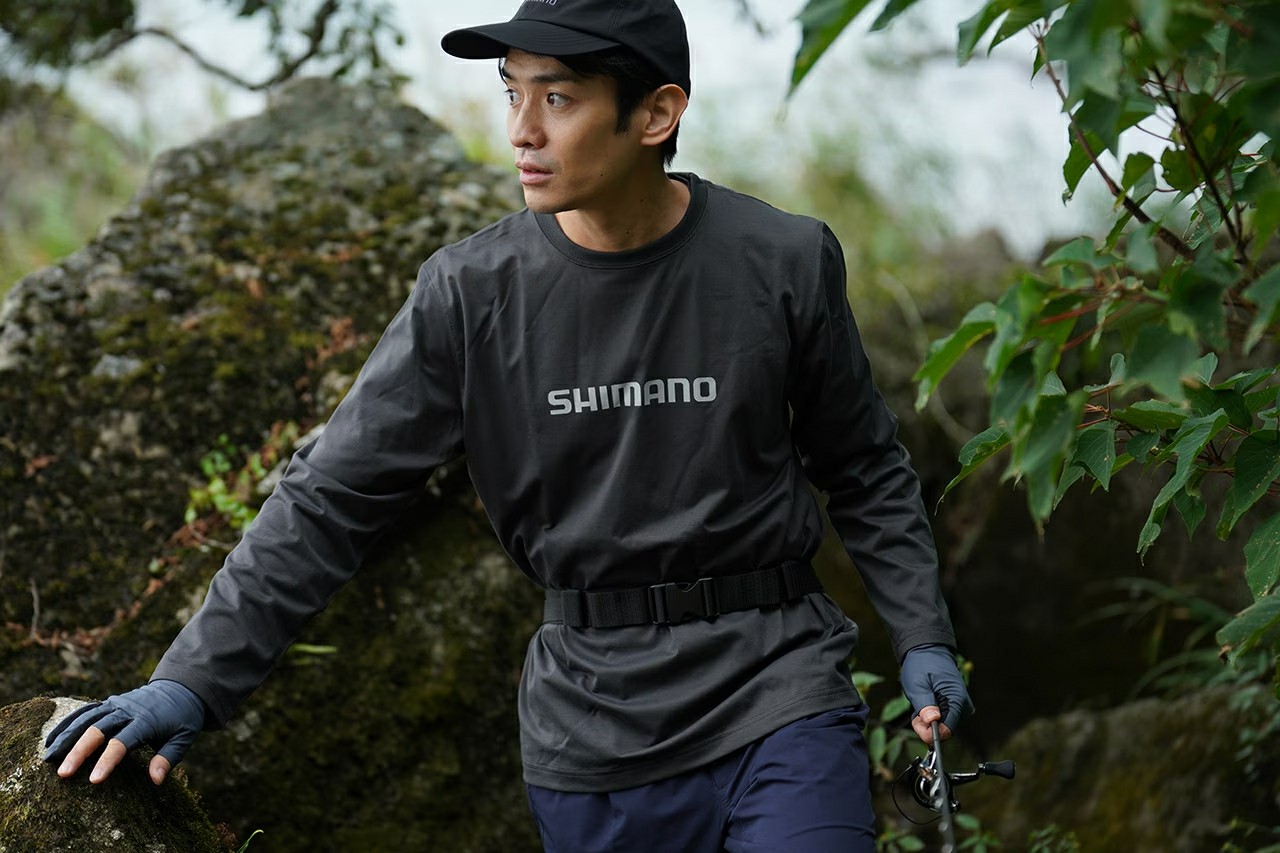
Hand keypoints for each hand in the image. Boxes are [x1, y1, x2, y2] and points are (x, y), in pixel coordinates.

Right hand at [43, 679, 205, 784]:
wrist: (181, 688)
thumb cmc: (183, 718)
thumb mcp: (184, 737)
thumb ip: (169, 757)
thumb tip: (156, 780)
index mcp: (146, 721)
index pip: (123, 742)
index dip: (108, 761)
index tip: (93, 780)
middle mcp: (127, 710)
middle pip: (97, 730)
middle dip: (78, 752)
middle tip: (62, 774)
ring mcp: (116, 704)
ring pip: (86, 719)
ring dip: (65, 737)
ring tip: (48, 759)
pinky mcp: (109, 703)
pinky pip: (84, 711)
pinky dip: (66, 723)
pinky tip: (50, 739)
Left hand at [900, 644, 972, 744]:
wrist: (928, 650)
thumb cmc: (922, 664)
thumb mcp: (917, 684)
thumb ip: (924, 704)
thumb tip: (933, 721)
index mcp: (957, 699)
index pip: (947, 730)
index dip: (930, 732)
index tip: (916, 721)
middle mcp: (963, 706)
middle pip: (944, 730)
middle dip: (926, 725)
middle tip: (914, 711)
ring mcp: (960, 707)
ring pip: (942, 726)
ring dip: (927, 720)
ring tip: (919, 703)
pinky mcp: (956, 707)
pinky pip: (942, 720)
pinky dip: (930, 716)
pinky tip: (925, 703)